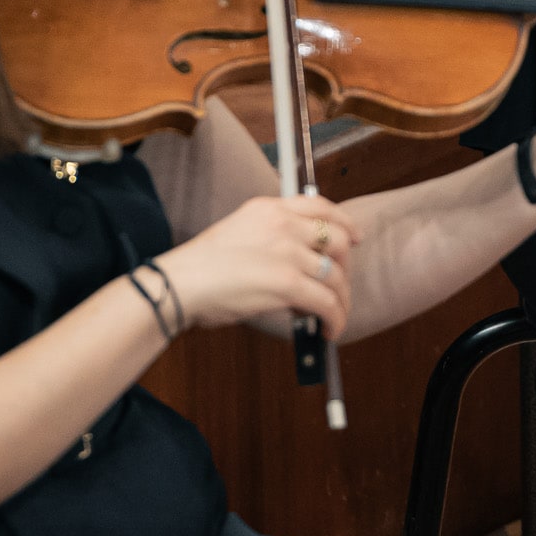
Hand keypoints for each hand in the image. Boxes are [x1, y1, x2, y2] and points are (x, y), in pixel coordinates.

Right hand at [153, 193, 355, 336]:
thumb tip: (302, 266)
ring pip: (336, 277)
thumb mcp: (239, 232)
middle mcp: (284, 225)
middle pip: (338, 241)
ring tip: (335, 315)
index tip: (355, 237)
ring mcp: (288, 253)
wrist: (180, 283)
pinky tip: (329, 329)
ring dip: (342, 301)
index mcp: (270, 208)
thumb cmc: (201, 267)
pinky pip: (327, 302)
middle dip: (346, 267)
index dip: (345, 223)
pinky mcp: (288, 283)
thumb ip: (272, 237)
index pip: (321, 206)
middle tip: (342, 285)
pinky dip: (335, 319)